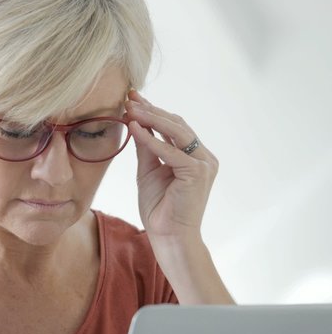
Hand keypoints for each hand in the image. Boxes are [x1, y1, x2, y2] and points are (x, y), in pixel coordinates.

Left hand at [124, 90, 218, 240]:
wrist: (169, 236)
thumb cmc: (159, 208)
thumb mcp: (148, 170)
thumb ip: (146, 147)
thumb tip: (135, 123)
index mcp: (194, 156)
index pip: (174, 126)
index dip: (153, 112)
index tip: (132, 99)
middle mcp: (203, 157)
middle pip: (176, 124)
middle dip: (151, 109)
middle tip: (130, 97)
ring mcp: (204, 163)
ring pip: (176, 131)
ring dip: (151, 118)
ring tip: (130, 108)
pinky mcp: (197, 172)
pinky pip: (170, 150)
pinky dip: (151, 139)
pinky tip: (134, 128)